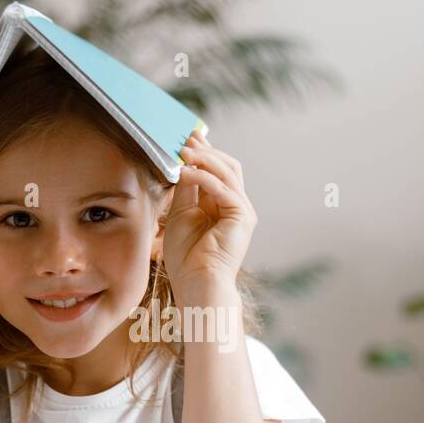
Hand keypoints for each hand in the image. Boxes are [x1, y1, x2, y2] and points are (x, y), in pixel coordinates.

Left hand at [162, 131, 256, 295]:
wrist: (197, 283)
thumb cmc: (187, 257)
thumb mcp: (181, 214)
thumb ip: (186, 189)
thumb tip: (184, 163)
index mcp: (223, 206)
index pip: (217, 171)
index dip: (203, 153)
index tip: (185, 139)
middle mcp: (236, 206)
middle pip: (227, 166)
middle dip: (206, 150)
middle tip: (185, 139)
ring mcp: (242, 210)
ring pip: (228, 172)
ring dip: (204, 158)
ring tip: (182, 151)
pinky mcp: (242, 216)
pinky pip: (222, 188)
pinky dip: (203, 176)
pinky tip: (184, 172)